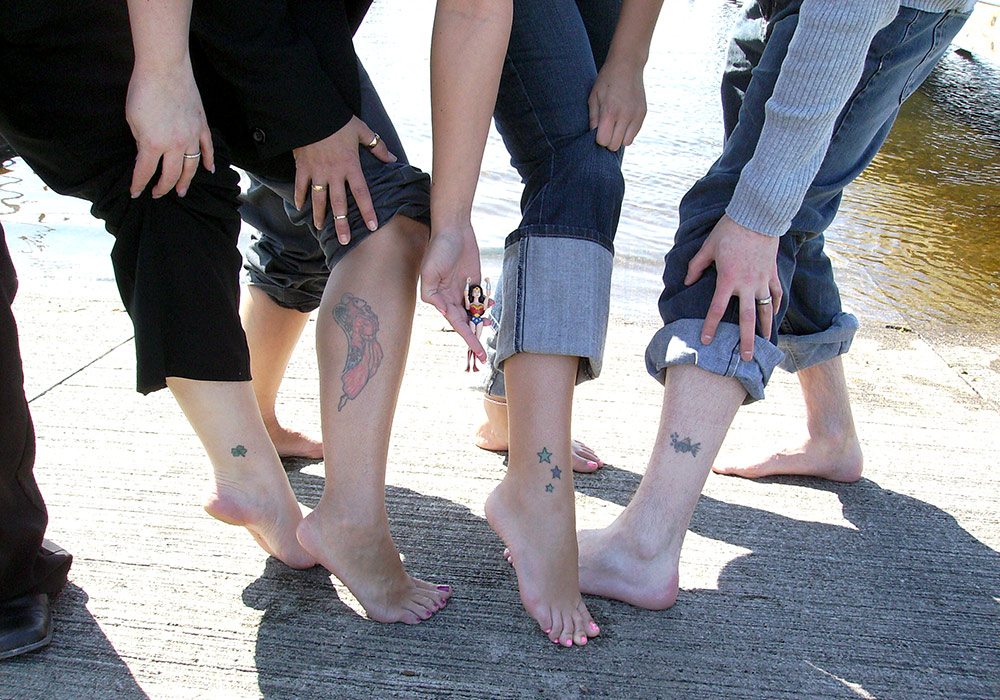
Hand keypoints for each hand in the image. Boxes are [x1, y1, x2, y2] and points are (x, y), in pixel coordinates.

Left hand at [126, 60, 213, 198]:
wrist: (164, 68)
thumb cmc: (143, 90)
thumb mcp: (133, 120)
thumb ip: (141, 140)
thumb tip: (147, 152)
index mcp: (154, 144)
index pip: (145, 172)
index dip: (138, 184)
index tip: (134, 192)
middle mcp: (175, 145)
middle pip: (171, 174)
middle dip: (163, 187)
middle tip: (158, 194)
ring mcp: (192, 136)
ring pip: (192, 166)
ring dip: (186, 181)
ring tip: (181, 191)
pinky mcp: (201, 126)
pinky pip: (208, 148)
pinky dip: (209, 160)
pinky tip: (209, 170)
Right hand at [292, 116, 396, 241]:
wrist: (312, 112)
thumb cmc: (339, 120)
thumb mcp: (362, 130)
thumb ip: (378, 146)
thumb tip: (393, 160)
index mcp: (351, 166)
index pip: (362, 194)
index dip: (367, 211)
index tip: (372, 226)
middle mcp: (334, 173)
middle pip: (339, 204)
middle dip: (342, 224)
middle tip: (344, 240)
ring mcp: (317, 172)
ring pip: (318, 199)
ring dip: (319, 215)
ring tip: (320, 229)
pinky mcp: (302, 167)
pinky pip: (300, 186)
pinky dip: (299, 197)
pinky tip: (300, 208)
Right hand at [420, 224, 486, 360]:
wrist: (454, 229)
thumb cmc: (439, 248)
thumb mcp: (430, 271)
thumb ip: (432, 294)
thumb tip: (445, 312)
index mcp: (440, 299)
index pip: (456, 324)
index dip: (466, 338)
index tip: (476, 351)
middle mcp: (451, 298)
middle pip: (464, 323)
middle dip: (473, 338)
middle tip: (483, 355)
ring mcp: (463, 290)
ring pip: (474, 313)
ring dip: (481, 321)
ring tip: (490, 326)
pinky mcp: (474, 281)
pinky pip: (480, 298)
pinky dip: (485, 304)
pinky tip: (490, 305)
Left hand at [588, 58, 646, 150]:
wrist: (627, 64)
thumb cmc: (606, 80)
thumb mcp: (594, 97)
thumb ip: (593, 118)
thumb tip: (593, 135)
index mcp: (610, 112)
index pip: (604, 141)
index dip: (599, 138)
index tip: (598, 130)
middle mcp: (625, 116)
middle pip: (615, 145)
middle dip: (608, 140)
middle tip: (605, 128)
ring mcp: (636, 116)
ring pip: (626, 143)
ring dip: (619, 138)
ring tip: (614, 126)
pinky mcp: (643, 114)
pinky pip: (634, 134)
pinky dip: (627, 132)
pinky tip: (622, 121)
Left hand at [685, 215, 782, 361]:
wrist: (757, 216)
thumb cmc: (729, 230)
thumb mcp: (707, 247)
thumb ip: (695, 266)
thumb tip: (686, 282)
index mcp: (728, 279)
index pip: (716, 308)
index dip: (710, 326)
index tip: (707, 341)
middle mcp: (747, 284)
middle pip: (747, 318)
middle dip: (747, 340)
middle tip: (748, 358)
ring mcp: (762, 280)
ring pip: (766, 310)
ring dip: (766, 328)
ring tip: (767, 343)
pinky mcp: (773, 273)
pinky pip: (776, 294)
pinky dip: (775, 305)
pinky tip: (774, 315)